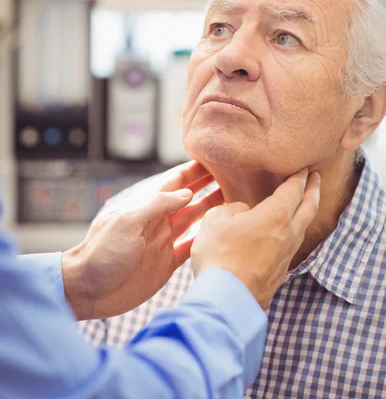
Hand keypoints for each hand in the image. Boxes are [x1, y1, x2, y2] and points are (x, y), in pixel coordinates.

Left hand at [62, 161, 221, 319]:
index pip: (175, 182)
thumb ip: (157, 205)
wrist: (88, 290)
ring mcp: (164, 241)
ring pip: (194, 219)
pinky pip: (192, 246)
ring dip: (212, 209)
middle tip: (234, 175)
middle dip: (209, 185)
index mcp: (147, 207)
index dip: (194, 170)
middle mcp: (159, 221)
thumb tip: (187, 193)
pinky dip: (206, 238)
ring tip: (235, 199)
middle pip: (189, 198)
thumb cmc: (102, 251)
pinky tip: (222, 232)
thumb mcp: (127, 222)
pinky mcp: (168, 263)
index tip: (215, 158)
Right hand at [191, 170, 319, 308]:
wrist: (226, 299)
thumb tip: (244, 212)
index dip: (299, 176)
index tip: (304, 167)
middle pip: (309, 207)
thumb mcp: (218, 220)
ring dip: (307, 211)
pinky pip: (292, 245)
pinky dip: (294, 231)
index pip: (293, 190)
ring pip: (303, 227)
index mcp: (275, 216)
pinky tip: (285, 233)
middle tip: (316, 178)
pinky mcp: (280, 273)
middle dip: (313, 190)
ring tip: (304, 203)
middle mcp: (288, 234)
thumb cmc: (220, 255)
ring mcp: (287, 256)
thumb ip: (234, 209)